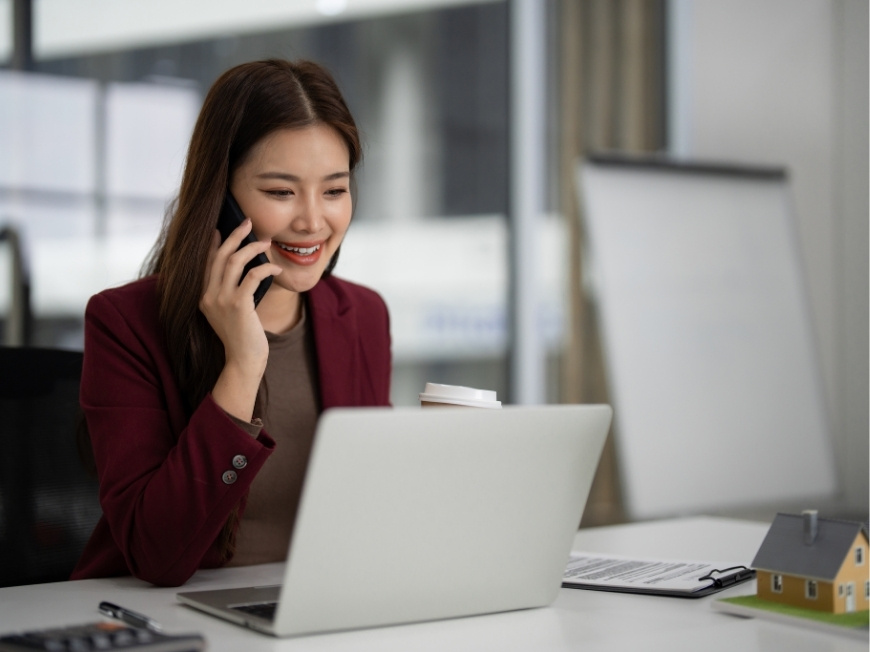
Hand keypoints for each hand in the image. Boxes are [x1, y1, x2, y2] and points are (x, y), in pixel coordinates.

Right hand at [200, 220, 281, 419]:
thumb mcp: (230, 311)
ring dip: (252, 247)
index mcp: (203, 296)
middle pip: (219, 255)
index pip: (207, 262)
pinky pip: (251, 276)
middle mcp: (207, 296)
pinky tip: (276, 269)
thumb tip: (245, 268)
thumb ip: (230, 292)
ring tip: (266, 241)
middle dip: (234, 235)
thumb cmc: (242, 336)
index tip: (222, 228)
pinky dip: (265, 268)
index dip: (214, 243)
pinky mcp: (238, 305)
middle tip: (247, 222)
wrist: (244, 360)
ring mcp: (221, 300)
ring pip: (234, 261)